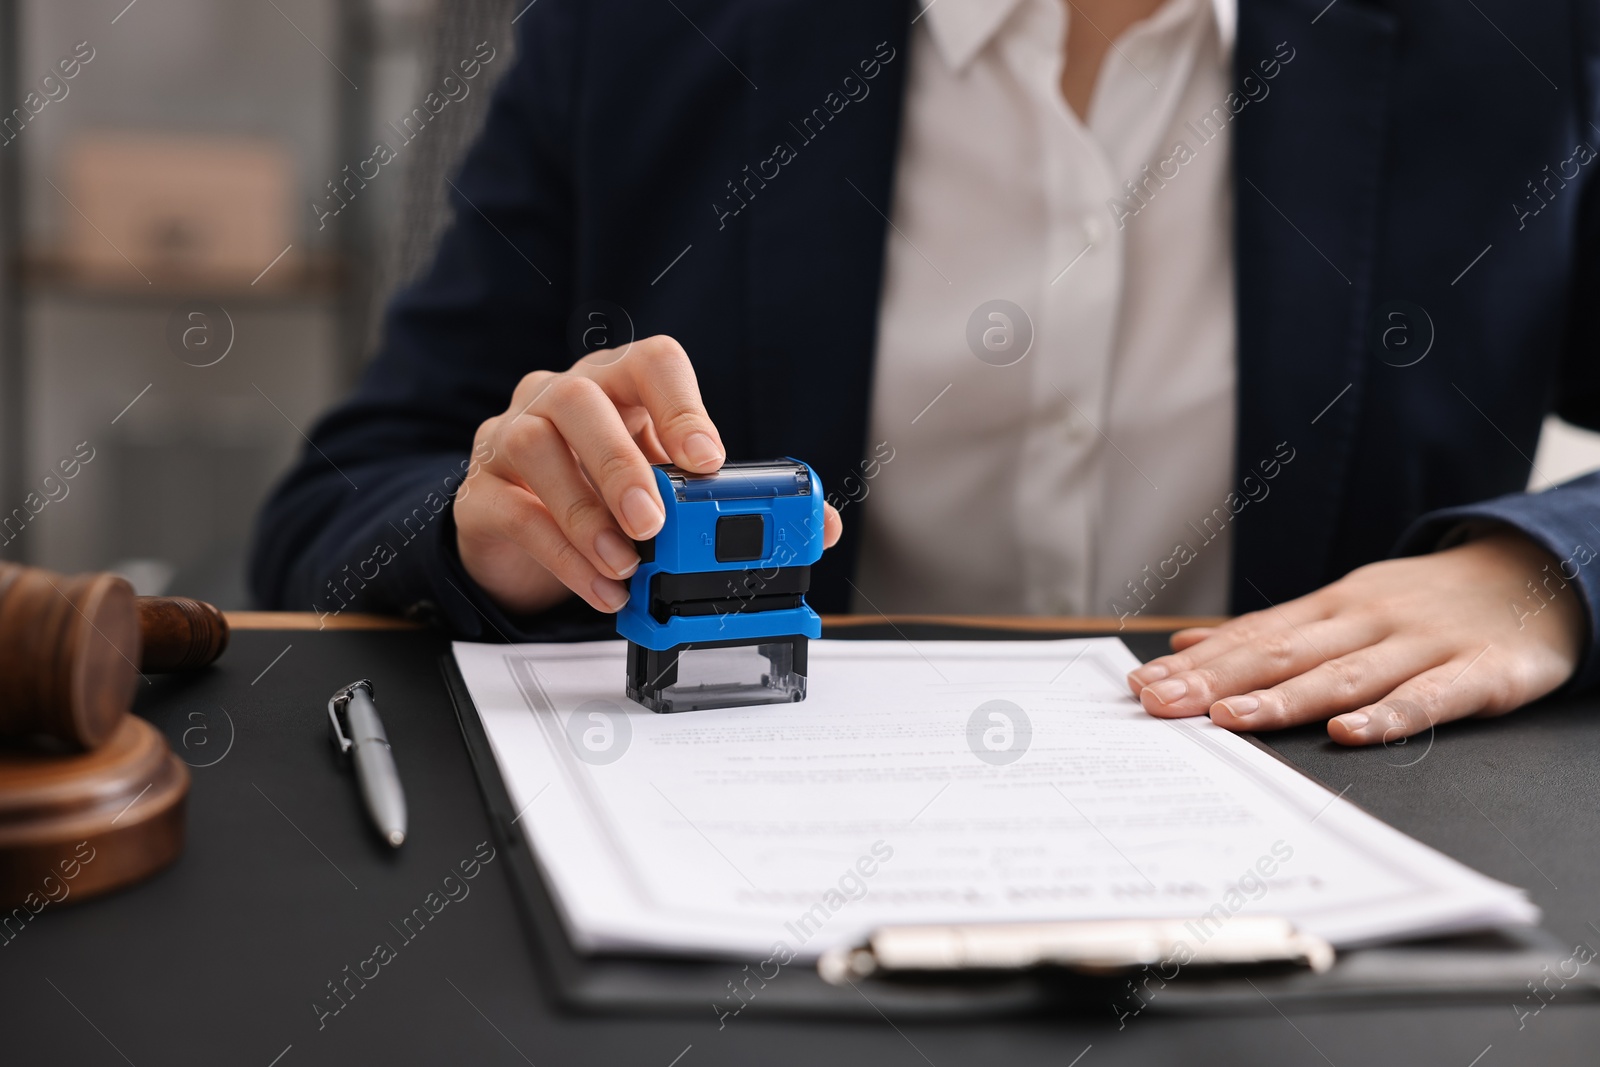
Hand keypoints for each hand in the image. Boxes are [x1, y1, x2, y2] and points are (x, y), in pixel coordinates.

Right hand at [455, 335, 841, 615]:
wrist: (523, 530)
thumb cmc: (605, 494)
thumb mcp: (672, 491)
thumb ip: (737, 503)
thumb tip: (816, 525)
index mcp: (620, 385)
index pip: (651, 362)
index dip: (681, 405)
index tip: (707, 459)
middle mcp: (560, 397)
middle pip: (581, 401)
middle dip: (622, 463)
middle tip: (655, 522)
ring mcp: (511, 437)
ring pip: (535, 447)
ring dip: (586, 512)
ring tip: (627, 562)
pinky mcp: (480, 493)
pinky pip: (512, 511)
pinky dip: (560, 554)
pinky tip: (599, 584)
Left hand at [1125, 531, 1584, 744]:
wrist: (1535, 573)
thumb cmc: (1423, 602)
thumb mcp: (1341, 604)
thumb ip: (1267, 629)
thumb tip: (1184, 641)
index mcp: (1332, 607)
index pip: (1253, 636)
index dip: (1196, 663)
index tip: (1143, 685)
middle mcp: (1367, 620)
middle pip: (1282, 653)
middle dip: (1215, 681)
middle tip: (1159, 704)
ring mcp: (1423, 644)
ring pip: (1343, 674)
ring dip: (1282, 699)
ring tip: (1227, 719)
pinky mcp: (1480, 672)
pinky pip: (1430, 697)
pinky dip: (1389, 715)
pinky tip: (1350, 733)